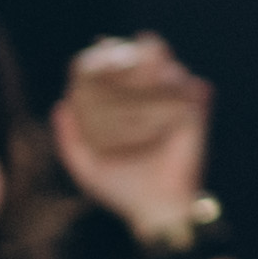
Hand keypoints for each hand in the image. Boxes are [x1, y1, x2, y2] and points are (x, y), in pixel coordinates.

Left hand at [55, 35, 217, 240]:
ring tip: (149, 63)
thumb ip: (69, 140)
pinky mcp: (196, 120)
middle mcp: (153, 105)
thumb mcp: (87, 167)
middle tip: (126, 51)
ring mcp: (176, 111)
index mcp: (128, 111)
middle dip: (141, 50)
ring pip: (174, 71)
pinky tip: (170, 85)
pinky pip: (195, 91)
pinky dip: (185, 85)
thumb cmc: (122, 190)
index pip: (121, 71)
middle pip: (150, 61)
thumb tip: (61, 104)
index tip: (102, 46)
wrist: (155, 212)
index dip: (111, 54)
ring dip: (162, 63)